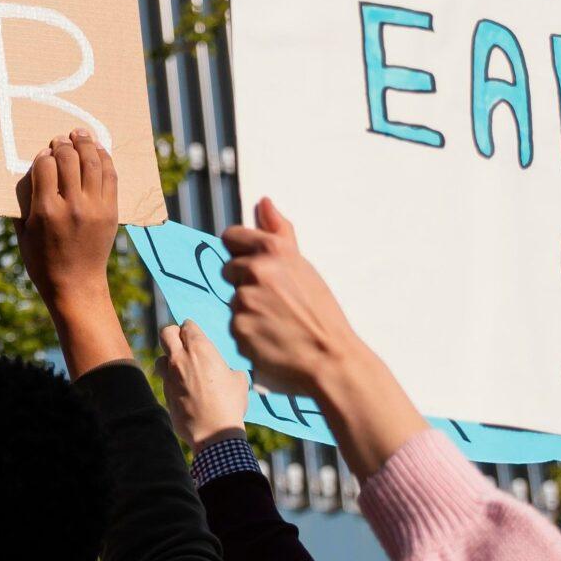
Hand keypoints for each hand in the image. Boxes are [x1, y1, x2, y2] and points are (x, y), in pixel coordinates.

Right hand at [16, 132, 129, 374]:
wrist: (76, 285)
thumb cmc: (43, 262)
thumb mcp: (23, 234)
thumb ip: (25, 202)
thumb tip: (30, 173)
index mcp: (46, 211)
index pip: (45, 166)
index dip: (43, 155)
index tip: (43, 154)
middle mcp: (72, 206)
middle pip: (69, 159)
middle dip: (63, 144)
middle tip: (60, 139)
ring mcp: (95, 207)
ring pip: (92, 162)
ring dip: (86, 143)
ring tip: (80, 134)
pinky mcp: (111, 211)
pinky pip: (110, 176)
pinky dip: (104, 158)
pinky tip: (98, 150)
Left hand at [158, 321, 250, 448]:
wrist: (214, 431)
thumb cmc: (230, 403)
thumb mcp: (238, 379)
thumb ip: (227, 368)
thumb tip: (225, 371)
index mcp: (200, 349)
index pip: (188, 326)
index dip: (191, 329)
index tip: (194, 334)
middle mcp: (180, 358)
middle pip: (166, 333)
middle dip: (173, 334)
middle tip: (181, 342)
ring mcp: (169, 376)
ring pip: (160, 358)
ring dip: (168, 359)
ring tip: (180, 368)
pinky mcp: (165, 393)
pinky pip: (164, 380)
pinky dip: (171, 380)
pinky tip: (183, 388)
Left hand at [223, 199, 424, 479]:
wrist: (331, 359)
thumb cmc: (321, 313)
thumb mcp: (303, 267)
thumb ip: (279, 233)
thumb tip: (264, 201)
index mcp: (274, 251)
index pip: (231, 237)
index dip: (240, 251)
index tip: (251, 264)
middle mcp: (256, 271)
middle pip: (229, 270)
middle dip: (245, 283)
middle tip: (274, 302)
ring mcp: (244, 300)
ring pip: (232, 300)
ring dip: (247, 310)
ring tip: (276, 323)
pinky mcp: (237, 328)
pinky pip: (232, 326)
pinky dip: (246, 332)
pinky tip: (269, 339)